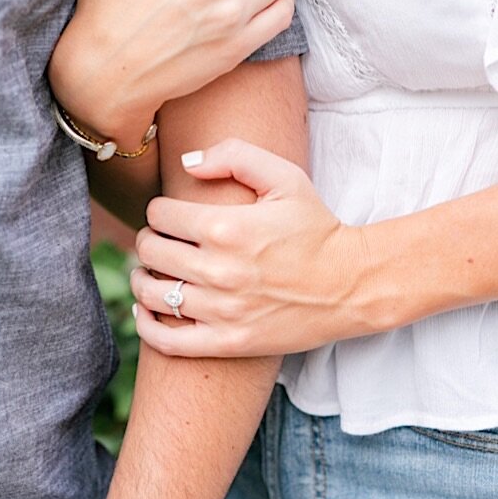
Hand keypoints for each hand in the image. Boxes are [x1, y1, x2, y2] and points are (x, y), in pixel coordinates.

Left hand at [131, 140, 373, 358]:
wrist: (353, 285)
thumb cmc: (316, 228)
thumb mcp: (286, 178)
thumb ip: (236, 156)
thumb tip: (186, 163)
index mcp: (226, 228)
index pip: (158, 215)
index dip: (159, 211)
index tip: (170, 216)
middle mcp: (218, 270)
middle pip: (149, 251)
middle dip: (150, 241)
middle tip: (161, 241)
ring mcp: (221, 310)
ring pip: (150, 293)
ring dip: (144, 279)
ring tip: (153, 272)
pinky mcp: (227, 342)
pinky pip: (166, 341)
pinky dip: (146, 326)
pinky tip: (147, 311)